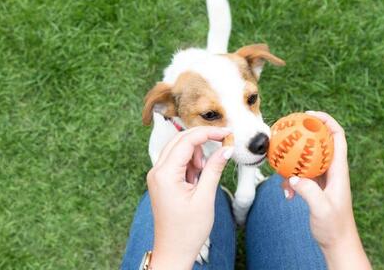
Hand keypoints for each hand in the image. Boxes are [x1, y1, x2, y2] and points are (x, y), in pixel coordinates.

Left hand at [147, 126, 232, 269]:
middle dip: (202, 141)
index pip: (187, 141)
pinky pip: (177, 162)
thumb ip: (214, 169)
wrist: (174, 251)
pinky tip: (197, 180)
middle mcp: (157, 171)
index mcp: (165, 174)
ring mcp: (157, 176)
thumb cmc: (187, 231)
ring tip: (203, 176)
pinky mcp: (162, 181)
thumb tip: (226, 148)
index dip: (209, 133)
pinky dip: (190, 164)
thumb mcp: (205, 197)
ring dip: (196, 155)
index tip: (227, 132)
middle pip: (180, 140)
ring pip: (179, 150)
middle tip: (222, 145)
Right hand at [284, 111, 370, 268]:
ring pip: (307, 159)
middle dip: (305, 133)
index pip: (337, 136)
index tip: (308, 115)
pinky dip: (291, 180)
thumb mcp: (322, 209)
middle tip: (288, 129)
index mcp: (339, 170)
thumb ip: (308, 191)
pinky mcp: (316, 187)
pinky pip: (301, 175)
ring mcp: (324, 179)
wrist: (337, 243)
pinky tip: (285, 192)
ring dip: (293, 161)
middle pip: (320, 142)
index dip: (326, 121)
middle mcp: (332, 170)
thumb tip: (292, 178)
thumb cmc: (334, 227)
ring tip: (280, 164)